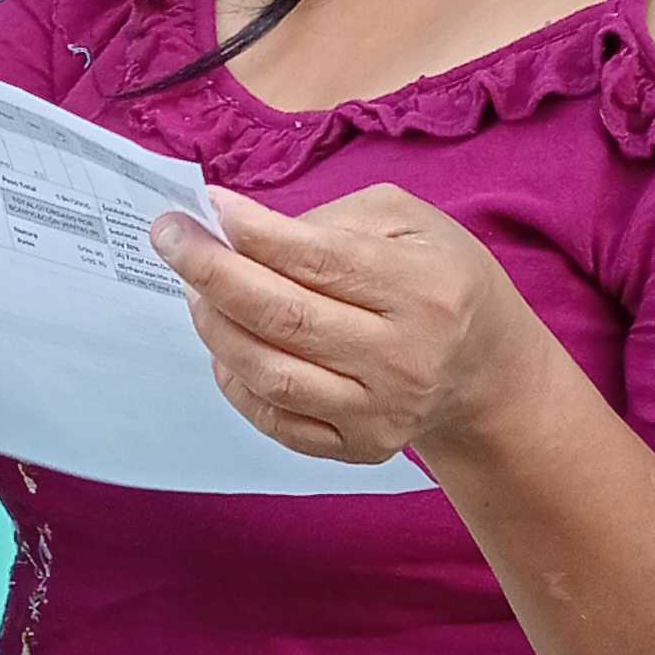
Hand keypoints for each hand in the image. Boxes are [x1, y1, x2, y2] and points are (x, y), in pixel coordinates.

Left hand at [147, 183, 538, 465]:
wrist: (483, 367)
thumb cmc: (436, 278)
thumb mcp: (408, 223)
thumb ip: (330, 220)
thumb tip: (243, 232)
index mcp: (423, 289)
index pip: (318, 260)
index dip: (253, 233)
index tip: (204, 207)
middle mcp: (405, 357)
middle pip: (285, 317)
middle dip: (213, 273)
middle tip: (171, 239)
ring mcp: (381, 411)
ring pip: (271, 374)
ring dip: (216, 327)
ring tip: (195, 290)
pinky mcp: (360, 447)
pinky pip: (276, 420)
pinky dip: (235, 381)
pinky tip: (224, 344)